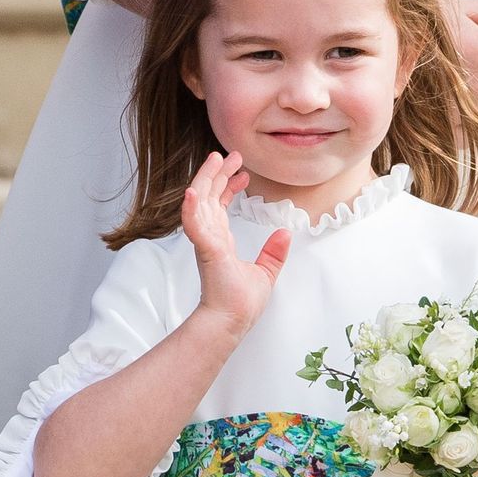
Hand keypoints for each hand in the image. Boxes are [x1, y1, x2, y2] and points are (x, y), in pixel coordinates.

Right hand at [182, 152, 290, 336]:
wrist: (233, 321)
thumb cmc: (241, 304)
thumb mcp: (266, 273)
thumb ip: (274, 253)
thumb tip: (286, 233)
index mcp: (221, 242)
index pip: (221, 206)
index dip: (228, 187)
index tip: (242, 172)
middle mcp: (210, 238)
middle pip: (209, 198)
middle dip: (218, 174)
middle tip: (231, 155)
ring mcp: (206, 243)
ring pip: (200, 203)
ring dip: (206, 180)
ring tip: (216, 159)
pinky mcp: (207, 251)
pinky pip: (194, 225)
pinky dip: (191, 208)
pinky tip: (193, 191)